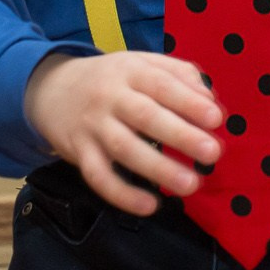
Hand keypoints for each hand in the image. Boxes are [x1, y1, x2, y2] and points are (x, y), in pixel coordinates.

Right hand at [22, 51, 223, 215]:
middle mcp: (110, 97)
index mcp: (131, 71)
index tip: (217, 119)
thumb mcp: (142, 63)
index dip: (189, 101)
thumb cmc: (113, 79)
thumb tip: (212, 102)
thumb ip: (180, 75)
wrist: (52, 89)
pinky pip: (99, 177)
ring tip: (190, 185)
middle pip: (146, 116)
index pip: (162, 84)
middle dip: (181, 135)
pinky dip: (122, 194)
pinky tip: (150, 206)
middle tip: (212, 153)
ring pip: (124, 148)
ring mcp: (93, 126)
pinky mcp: (79, 153)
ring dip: (158, 169)